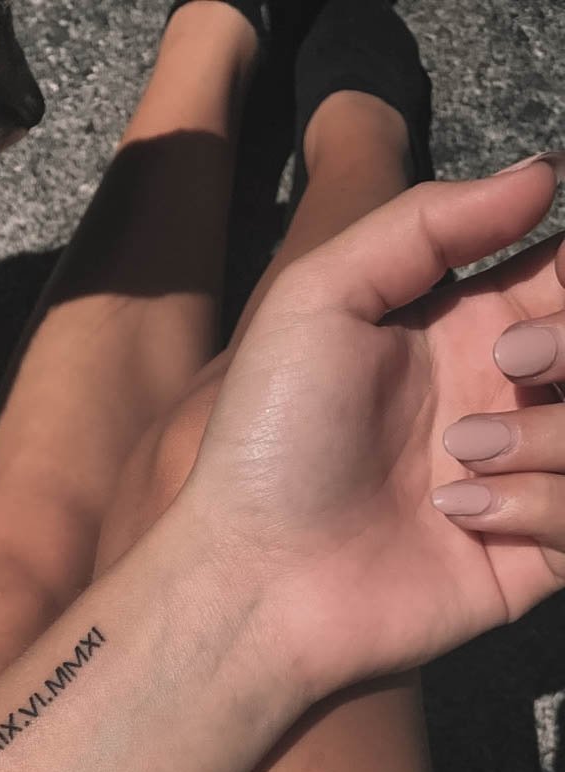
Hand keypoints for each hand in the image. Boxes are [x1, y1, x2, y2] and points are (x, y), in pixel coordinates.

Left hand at [185, 157, 564, 699]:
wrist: (257, 576)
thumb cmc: (271, 436)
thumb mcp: (321, 296)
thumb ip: (426, 223)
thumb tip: (542, 174)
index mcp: (467, 331)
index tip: (553, 282)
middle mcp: (505, 400)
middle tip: (505, 361)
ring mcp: (522, 479)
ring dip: (552, 433)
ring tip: (459, 459)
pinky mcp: (531, 557)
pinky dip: (543, 506)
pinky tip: (460, 518)